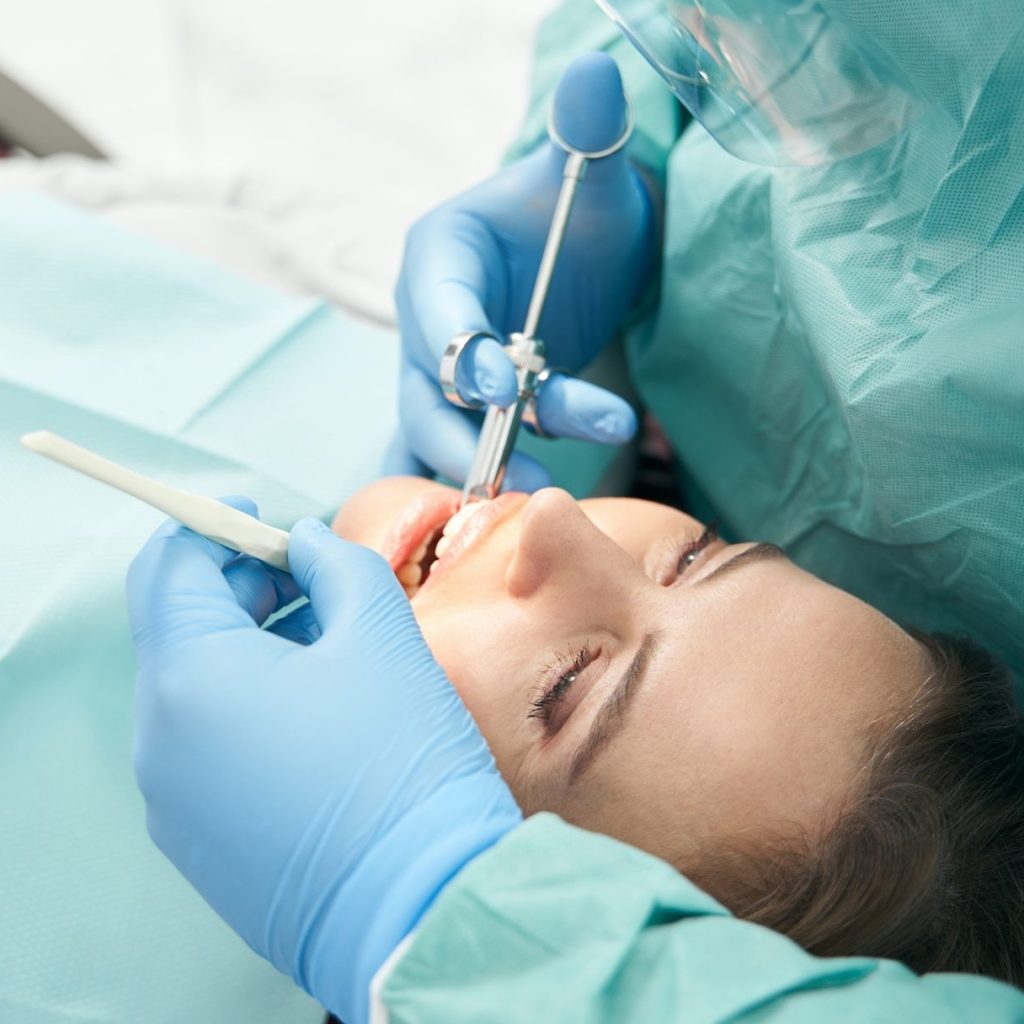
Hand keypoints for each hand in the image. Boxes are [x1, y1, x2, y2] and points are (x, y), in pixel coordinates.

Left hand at [127, 499, 520, 1023]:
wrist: (421, 906)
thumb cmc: (402, 764)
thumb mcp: (381, 633)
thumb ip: (337, 564)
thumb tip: (308, 543)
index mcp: (191, 680)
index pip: (170, 569)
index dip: (211, 526)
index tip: (254, 512)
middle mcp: (161, 742)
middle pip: (180, 628)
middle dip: (239, 587)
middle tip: (307, 576)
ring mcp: (174, 800)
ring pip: (195, 689)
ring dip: (249, 647)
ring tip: (327, 644)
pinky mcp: (200, 840)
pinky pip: (206, 747)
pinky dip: (247, 706)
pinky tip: (316, 709)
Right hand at [394, 52, 656, 490]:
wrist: (580, 259)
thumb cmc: (582, 214)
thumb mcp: (591, 171)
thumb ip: (587, 129)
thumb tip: (596, 68)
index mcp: (438, 257)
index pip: (438, 305)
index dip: (465, 344)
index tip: (508, 383)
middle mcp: (423, 323)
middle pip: (427, 389)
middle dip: (474, 434)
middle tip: (531, 473)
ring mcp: (436, 377)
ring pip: (434, 435)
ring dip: (474, 475)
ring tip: (533, 504)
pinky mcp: (458, 415)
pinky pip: (444, 461)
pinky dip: (462, 494)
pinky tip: (489, 537)